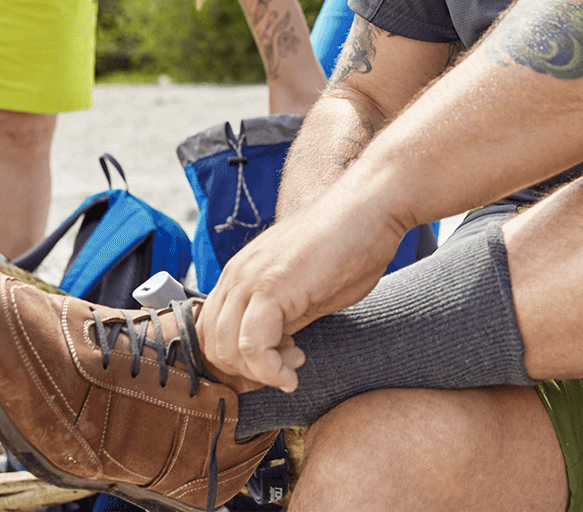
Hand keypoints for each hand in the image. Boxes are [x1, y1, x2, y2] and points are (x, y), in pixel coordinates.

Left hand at [199, 188, 407, 391]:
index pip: (211, 330)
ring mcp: (250, 279)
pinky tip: (293, 372)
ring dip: (259, 373)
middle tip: (283, 371)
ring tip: (293, 367)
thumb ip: (283, 318)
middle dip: (246, 372)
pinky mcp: (271, 287)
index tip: (270, 369)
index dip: (236, 361)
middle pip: (212, 343)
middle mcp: (237, 275)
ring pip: (227, 348)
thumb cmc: (350, 244)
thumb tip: (275, 349)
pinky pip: (252, 345)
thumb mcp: (307, 291)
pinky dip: (270, 370)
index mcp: (241, 273)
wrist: (370, 208)